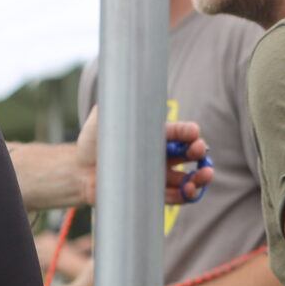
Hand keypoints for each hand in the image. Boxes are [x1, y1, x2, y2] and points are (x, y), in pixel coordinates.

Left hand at [74, 105, 214, 207]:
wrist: (80, 171)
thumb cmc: (92, 143)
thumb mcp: (101, 119)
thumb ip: (113, 105)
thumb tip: (120, 88)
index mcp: (155, 135)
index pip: (178, 132)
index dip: (189, 131)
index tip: (193, 132)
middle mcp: (160, 155)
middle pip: (189, 153)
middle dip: (198, 151)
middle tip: (198, 150)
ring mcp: (158, 176)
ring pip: (188, 177)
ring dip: (200, 177)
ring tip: (204, 175)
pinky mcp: (152, 194)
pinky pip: (175, 197)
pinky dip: (186, 195)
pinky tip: (189, 191)